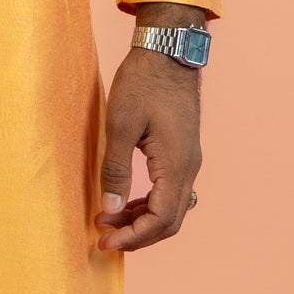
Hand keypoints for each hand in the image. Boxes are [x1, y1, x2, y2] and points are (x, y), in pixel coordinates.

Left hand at [95, 29, 203, 253]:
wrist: (168, 52)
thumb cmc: (143, 82)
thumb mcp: (121, 123)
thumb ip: (116, 169)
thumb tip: (111, 209)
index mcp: (176, 165)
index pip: (160, 220)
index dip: (133, 237)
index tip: (104, 241)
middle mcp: (189, 168)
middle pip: (170, 222)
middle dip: (137, 236)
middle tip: (104, 238)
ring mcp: (189, 161)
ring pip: (172, 209)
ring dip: (143, 221)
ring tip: (110, 221)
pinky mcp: (183, 153)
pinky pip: (171, 192)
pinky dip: (149, 205)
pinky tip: (127, 202)